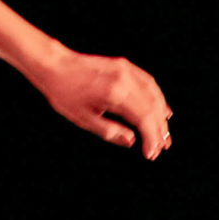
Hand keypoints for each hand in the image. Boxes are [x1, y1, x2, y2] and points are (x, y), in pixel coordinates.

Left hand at [37, 48, 171, 158]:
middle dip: (160, 129)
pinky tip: (161, 109)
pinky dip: (157, 97)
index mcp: (115, 94)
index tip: (151, 154)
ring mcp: (126, 70)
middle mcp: (125, 79)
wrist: (54, 65)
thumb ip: (109, 131)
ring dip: (162, 114)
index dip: (151, 138)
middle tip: (162, 147)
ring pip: (154, 94)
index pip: (144, 119)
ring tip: (164, 133)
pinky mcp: (124, 65)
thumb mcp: (83, 119)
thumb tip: (131, 141)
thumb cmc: (64, 93)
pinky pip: (148, 82)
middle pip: (153, 107)